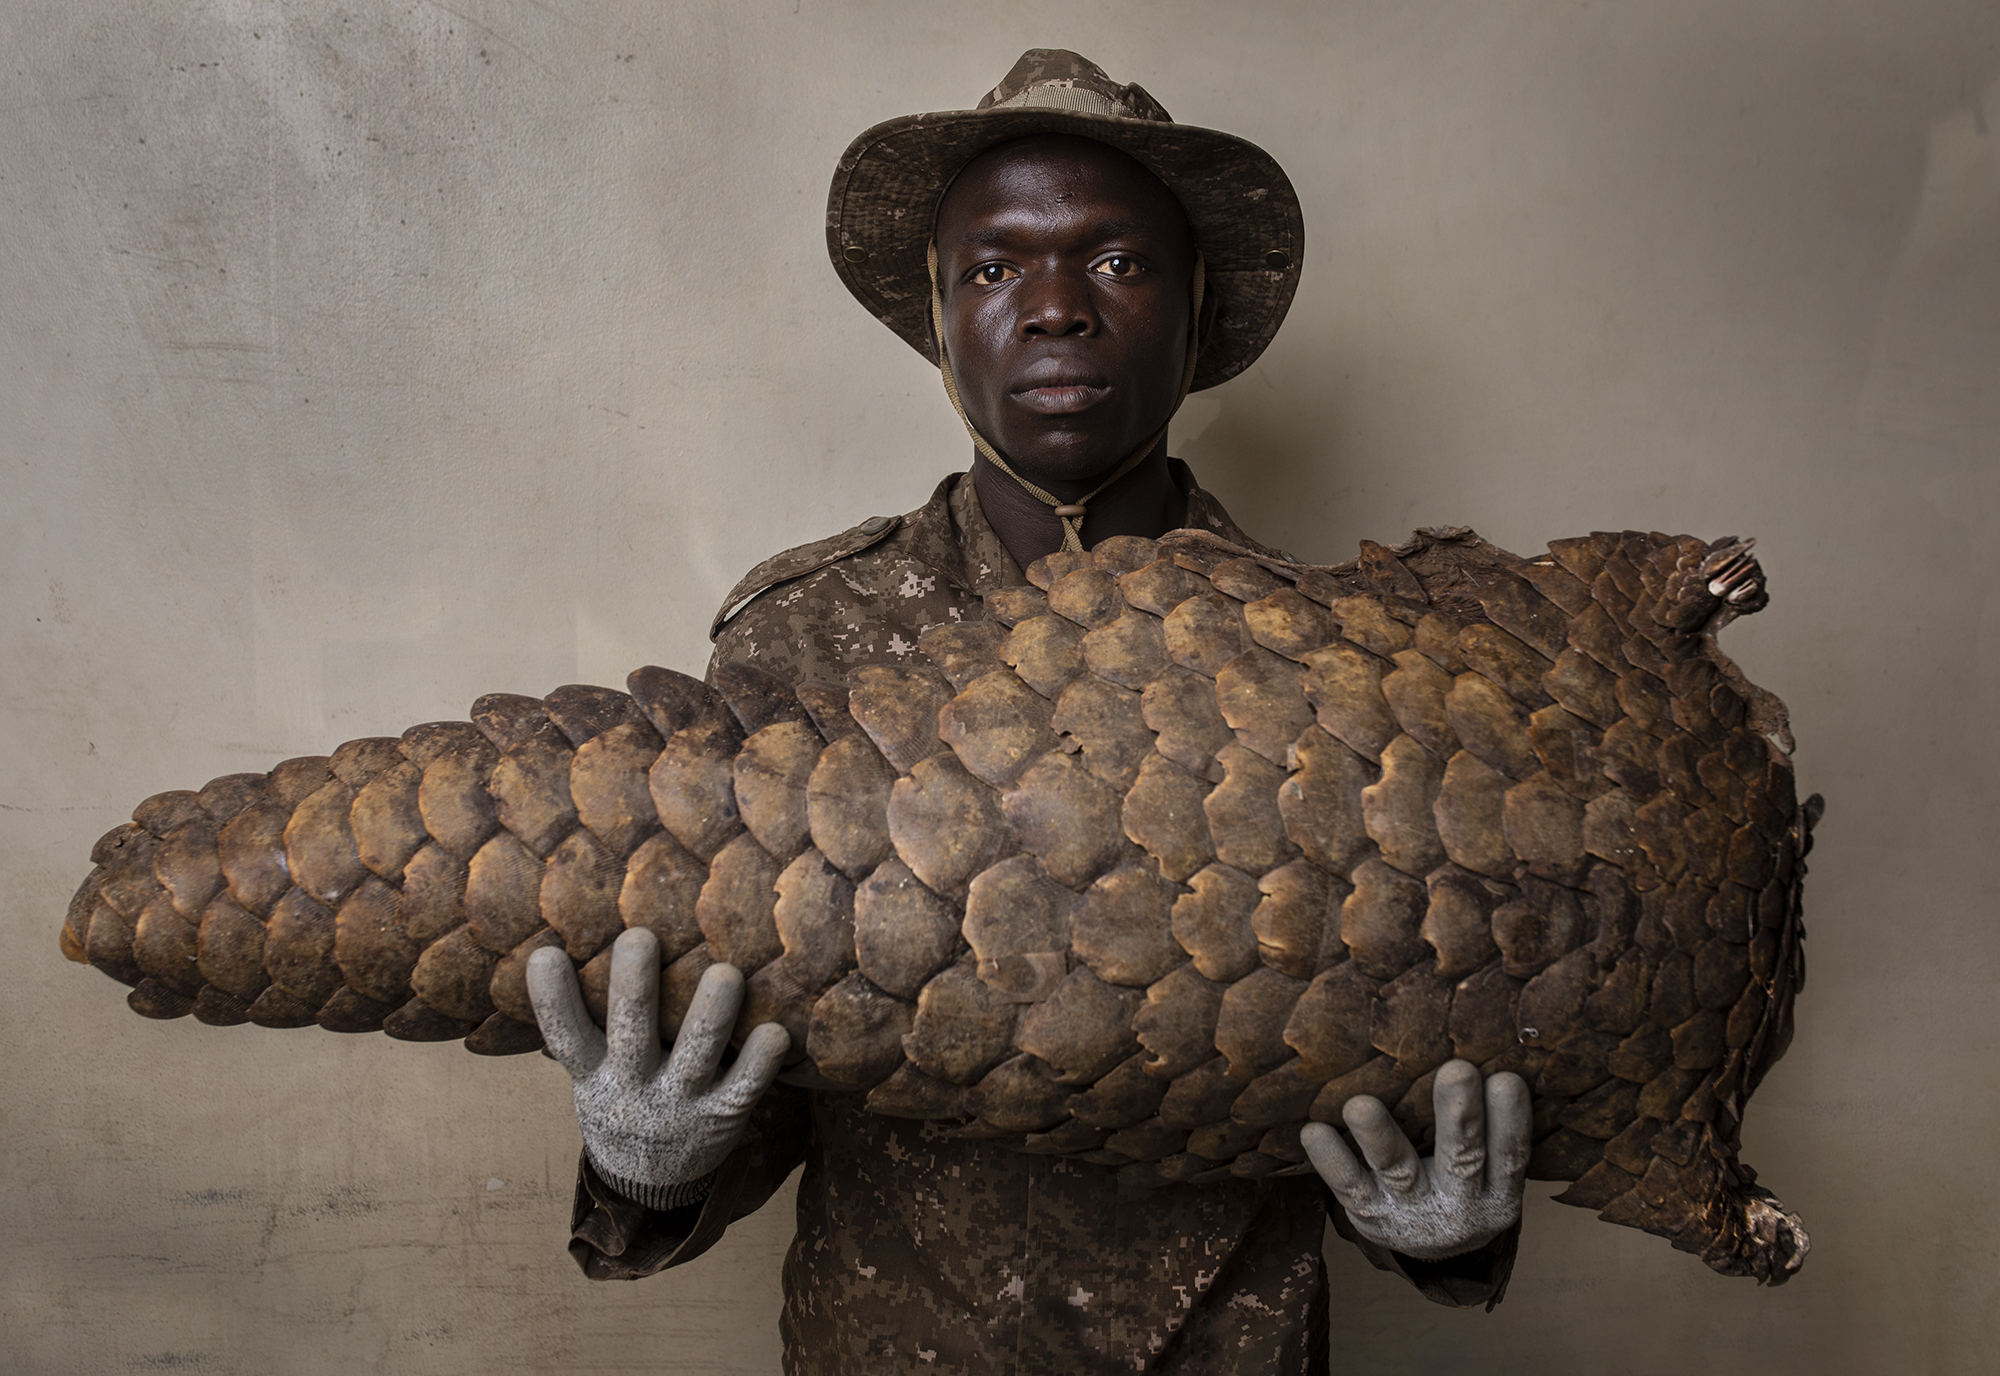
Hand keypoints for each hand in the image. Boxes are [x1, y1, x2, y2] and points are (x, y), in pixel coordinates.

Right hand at [527, 928, 788, 1207]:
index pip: (565, 1035)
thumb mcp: (593, 1072)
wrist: (649, 1181)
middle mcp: (634, 1087)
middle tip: (639, 937)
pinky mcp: (723, 1116)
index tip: (545, 954)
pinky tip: (776, 1032)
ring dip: (710, 1014)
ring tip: (725, 973)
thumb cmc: (622, 1098)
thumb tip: (579, 939)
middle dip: (634, 988)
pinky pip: (745, 1087)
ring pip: (696, 1055)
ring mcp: (680, 1104)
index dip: (552, 999)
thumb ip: (594, 1021)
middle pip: (631, 1034)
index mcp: (594, 1074)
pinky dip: (761, 1061)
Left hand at [1301, 1059, 1529, 1260]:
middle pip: (1462, 1159)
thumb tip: (1491, 1049)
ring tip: (1360, 1106)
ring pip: (1397, 1171)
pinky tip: (1314, 1131)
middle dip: (1460, 1115)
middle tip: (1457, 1070)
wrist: (1431, 1247)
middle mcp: (1460, 1208)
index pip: (1510, 1156)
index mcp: (1498, 1194)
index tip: (1508, 1078)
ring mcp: (1413, 1214)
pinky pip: (1350, 1187)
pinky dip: (1331, 1160)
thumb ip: (1491, 1129)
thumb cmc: (1461, 1183)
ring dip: (1379, 1136)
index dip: (1510, 1121)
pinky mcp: (1371, 1216)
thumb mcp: (1490, 1172)